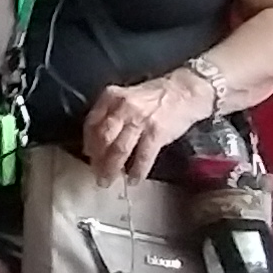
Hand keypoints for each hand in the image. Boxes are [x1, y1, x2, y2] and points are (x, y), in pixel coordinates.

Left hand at [81, 70, 205, 180]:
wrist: (184, 91)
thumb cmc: (154, 96)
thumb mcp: (126, 96)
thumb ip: (111, 114)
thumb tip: (97, 141)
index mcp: (112, 97)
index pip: (92, 123)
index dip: (88, 143)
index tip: (89, 156)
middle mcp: (123, 107)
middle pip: (103, 138)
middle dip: (97, 160)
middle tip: (97, 174)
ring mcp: (140, 120)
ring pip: (119, 149)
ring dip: (111, 169)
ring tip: (108, 181)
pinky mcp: (156, 133)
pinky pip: (142, 156)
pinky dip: (136, 171)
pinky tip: (133, 179)